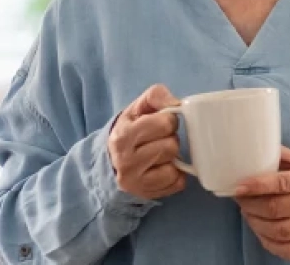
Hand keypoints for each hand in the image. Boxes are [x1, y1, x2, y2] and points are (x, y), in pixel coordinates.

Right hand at [106, 84, 185, 199]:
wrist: (111, 162)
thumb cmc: (130, 131)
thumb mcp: (137, 108)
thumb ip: (156, 96)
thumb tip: (177, 103)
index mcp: (123, 136)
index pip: (165, 123)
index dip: (168, 121)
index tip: (160, 124)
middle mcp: (126, 161)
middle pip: (171, 146)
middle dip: (170, 140)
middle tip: (159, 140)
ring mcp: (136, 181)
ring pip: (174, 166)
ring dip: (172, 158)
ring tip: (160, 154)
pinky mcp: (148, 193)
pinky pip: (177, 183)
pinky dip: (175, 175)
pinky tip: (162, 168)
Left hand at [233, 147, 289, 259]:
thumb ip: (282, 156)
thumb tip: (253, 147)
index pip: (282, 183)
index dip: (257, 186)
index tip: (239, 187)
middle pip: (275, 209)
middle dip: (250, 205)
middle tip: (241, 199)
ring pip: (277, 231)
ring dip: (255, 223)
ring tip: (248, 213)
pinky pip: (287, 250)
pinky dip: (268, 242)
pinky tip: (262, 230)